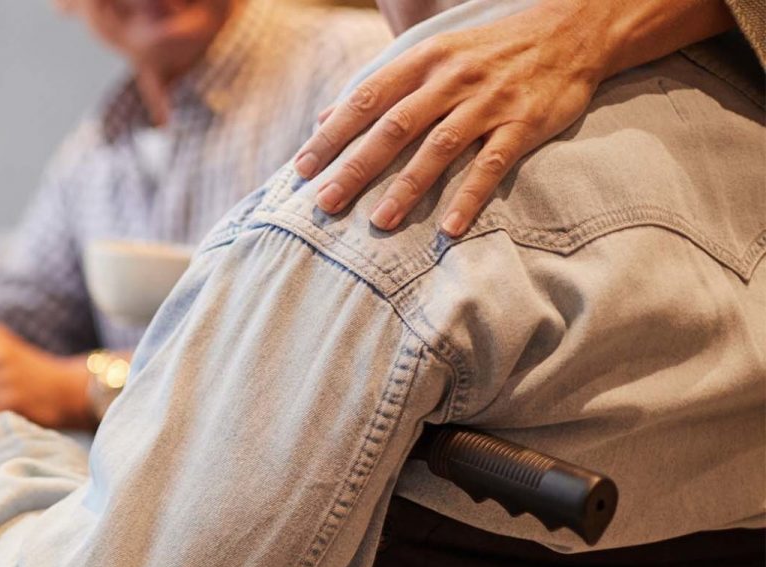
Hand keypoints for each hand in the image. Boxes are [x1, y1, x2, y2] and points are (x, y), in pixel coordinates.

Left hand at [293, 0, 736, 236]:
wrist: (570, 32)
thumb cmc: (488, 51)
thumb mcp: (431, 56)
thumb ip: (378, 89)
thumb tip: (324, 119)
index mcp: (422, 61)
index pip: (365, 101)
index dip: (332, 136)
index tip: (302, 169)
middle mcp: (451, 80)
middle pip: (394, 128)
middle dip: (356, 168)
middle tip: (325, 204)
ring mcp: (488, 102)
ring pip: (438, 149)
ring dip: (407, 188)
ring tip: (379, 223)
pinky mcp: (524, 123)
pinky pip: (492, 165)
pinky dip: (470, 197)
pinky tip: (449, 228)